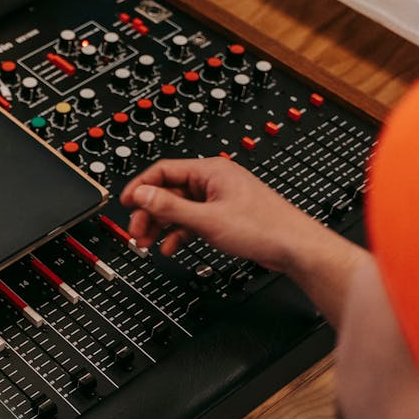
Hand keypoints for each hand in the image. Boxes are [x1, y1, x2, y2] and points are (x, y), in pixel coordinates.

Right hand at [120, 157, 327, 271]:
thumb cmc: (264, 227)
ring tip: (147, 242)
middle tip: (136, 231)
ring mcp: (218, 198)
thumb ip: (170, 206)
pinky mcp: (223, 215)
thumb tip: (141, 194)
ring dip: (161, 224)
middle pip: (168, 191)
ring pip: (178, 207)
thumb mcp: (207, 219)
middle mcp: (213, 181)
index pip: (163, 171)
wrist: (294, 247)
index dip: (140, 187)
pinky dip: (178, 232)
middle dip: (149, 212)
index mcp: (210, 170)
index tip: (124, 203)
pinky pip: (191, 220)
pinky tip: (170, 246)